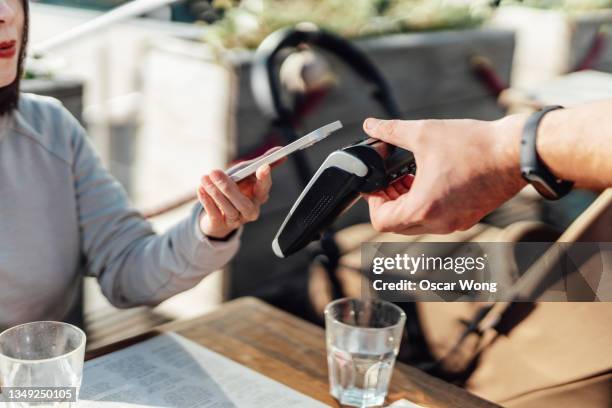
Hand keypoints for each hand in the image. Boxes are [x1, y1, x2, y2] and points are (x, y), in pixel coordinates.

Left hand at [197, 163, 271, 239]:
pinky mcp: (221, 225)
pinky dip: (207, 201)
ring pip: (229, 209)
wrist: (218, 216)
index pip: (264, 188)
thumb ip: (258, 163)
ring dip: (215, 193)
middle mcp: (250, 211)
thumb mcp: (244, 175)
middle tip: (215, 172)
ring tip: (205, 178)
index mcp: (259, 197)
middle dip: (228, 188)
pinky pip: (215, 215)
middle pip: (244, 203)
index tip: (263, 166)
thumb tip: (279, 149)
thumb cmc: (234, 191)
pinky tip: (201, 189)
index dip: (264, 178)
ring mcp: (236, 220)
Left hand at [362, 115, 527, 234]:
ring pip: (416, 224)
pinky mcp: (468, 218)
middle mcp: (438, 223)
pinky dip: (427, 204)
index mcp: (423, 208)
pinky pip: (436, 220)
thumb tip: (371, 125)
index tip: (377, 184)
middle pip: (397, 224)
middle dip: (390, 201)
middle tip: (392, 178)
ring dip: (408, 203)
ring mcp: (454, 224)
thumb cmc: (474, 145)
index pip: (381, 221)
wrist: (517, 152)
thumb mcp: (424, 133)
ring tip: (411, 176)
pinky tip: (432, 178)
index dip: (373, 202)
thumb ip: (391, 131)